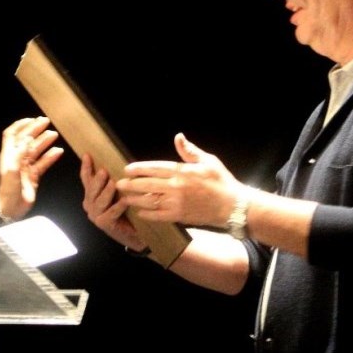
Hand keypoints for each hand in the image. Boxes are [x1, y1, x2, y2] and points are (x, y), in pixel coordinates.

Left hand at [0, 116, 63, 219]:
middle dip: (35, 129)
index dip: (20, 126)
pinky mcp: (34, 176)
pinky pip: (43, 163)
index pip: (12, 135)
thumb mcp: (11, 170)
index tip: (31, 119)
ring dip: (44, 141)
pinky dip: (50, 157)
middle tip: (46, 122)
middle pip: (26, 140)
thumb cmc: (9, 191)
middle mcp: (17, 159)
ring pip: (36, 150)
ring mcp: (26, 167)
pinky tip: (58, 151)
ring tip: (54, 134)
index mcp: (9, 155)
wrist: (11, 209)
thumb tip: (27, 138)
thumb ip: (19, 153)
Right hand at [80, 154, 147, 250]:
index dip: (86, 167)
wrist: (131, 233)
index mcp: (91, 195)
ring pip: (99, 201)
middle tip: (104, 170)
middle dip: (97, 180)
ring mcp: (95, 216)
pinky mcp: (104, 224)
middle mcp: (89, 205)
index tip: (87, 155)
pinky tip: (125, 201)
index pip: (86, 179)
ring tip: (113, 183)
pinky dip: (118, 207)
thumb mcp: (116, 192)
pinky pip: (111, 213)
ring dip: (107, 192)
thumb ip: (111, 181)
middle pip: (91, 190)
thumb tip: (113, 162)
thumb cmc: (124, 210)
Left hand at [117, 133, 245, 228]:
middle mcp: (176, 187)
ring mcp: (177, 203)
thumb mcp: (208, 161)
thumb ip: (190, 151)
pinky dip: (147, 214)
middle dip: (131, 184)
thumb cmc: (221, 181)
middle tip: (119, 183)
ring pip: (150, 200)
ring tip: (124, 198)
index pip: (155, 168)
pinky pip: (158, 216)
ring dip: (135, 199)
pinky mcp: (179, 216)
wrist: (233, 206)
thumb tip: (178, 137)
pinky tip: (139, 212)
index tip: (127, 168)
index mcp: (182, 171)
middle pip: (147, 185)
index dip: (139, 168)